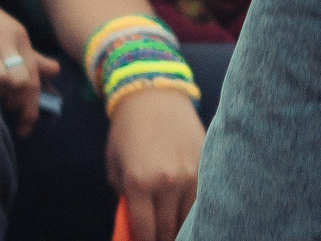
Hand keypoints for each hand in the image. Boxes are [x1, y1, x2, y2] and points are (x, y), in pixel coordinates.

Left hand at [105, 86, 202, 240]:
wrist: (153, 94)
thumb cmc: (127, 131)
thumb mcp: (115, 166)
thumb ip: (125, 199)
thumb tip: (137, 225)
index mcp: (139, 182)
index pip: (145, 230)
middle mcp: (167, 181)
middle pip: (168, 228)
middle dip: (161, 238)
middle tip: (158, 237)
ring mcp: (190, 173)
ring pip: (188, 218)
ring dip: (180, 227)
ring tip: (172, 228)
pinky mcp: (205, 163)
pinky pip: (201, 199)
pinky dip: (195, 210)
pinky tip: (187, 213)